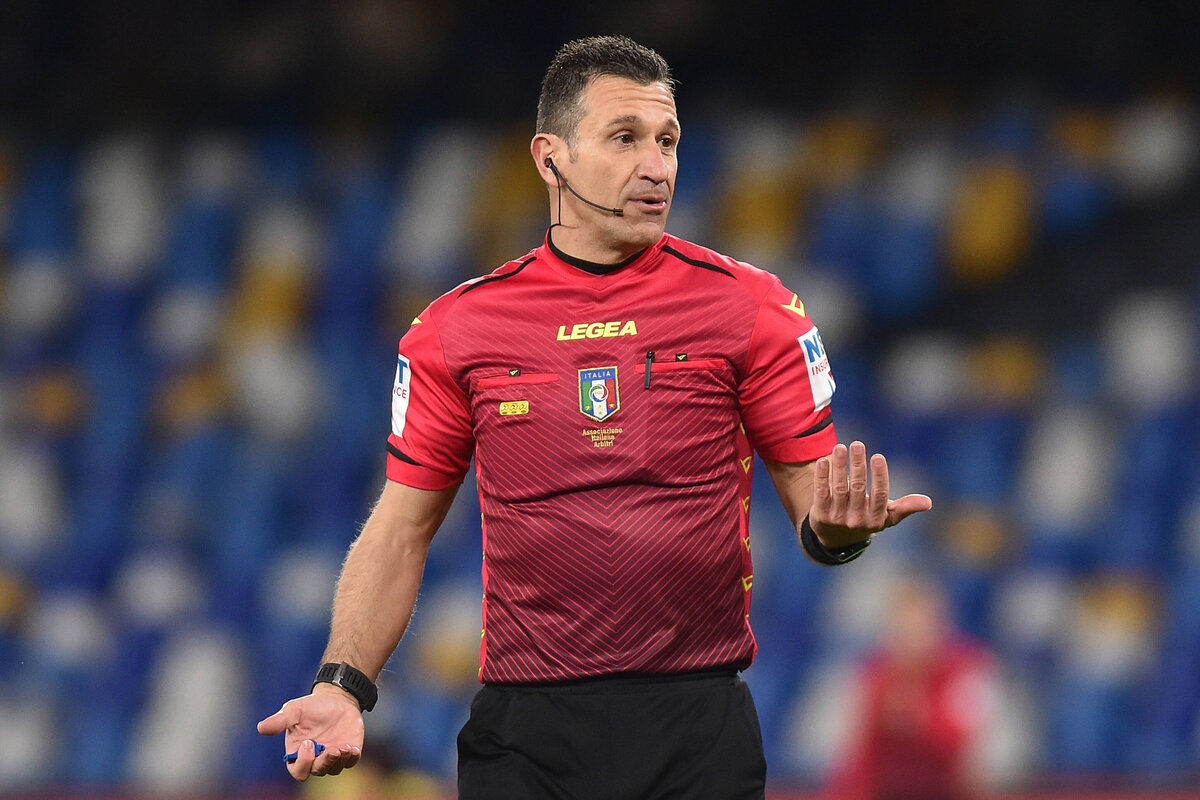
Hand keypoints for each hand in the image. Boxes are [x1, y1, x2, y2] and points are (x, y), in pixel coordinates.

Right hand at [257, 684, 365, 780]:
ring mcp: (332, 756)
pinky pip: (351, 762)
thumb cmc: (312, 707)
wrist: (336, 699)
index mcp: (298, 753)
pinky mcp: (349, 752)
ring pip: (335, 769)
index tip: (308, 743)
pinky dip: (351, 758)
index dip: (303, 762)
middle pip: (317, 771)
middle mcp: (315, 759)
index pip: (298, 770)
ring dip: (339, 760)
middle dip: (324, 763)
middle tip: (331, 749)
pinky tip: (352, 748)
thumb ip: (280, 721)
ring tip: (343, 747)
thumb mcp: (295, 710)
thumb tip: (261, 728)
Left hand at [810, 441, 931, 548]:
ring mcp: (837, 518)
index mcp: (876, 519)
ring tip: (840, 447)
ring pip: (839, 488)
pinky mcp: (820, 514)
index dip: (880, 476)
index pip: (880, 495)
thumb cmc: (867, 520)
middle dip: (858, 464)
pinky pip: (821, 492)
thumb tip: (928, 502)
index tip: (878, 456)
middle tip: (858, 444)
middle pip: (858, 488)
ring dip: (839, 466)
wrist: (835, 539)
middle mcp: (857, 520)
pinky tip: (823, 460)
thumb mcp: (887, 517)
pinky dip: (822, 476)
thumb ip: (905, 507)